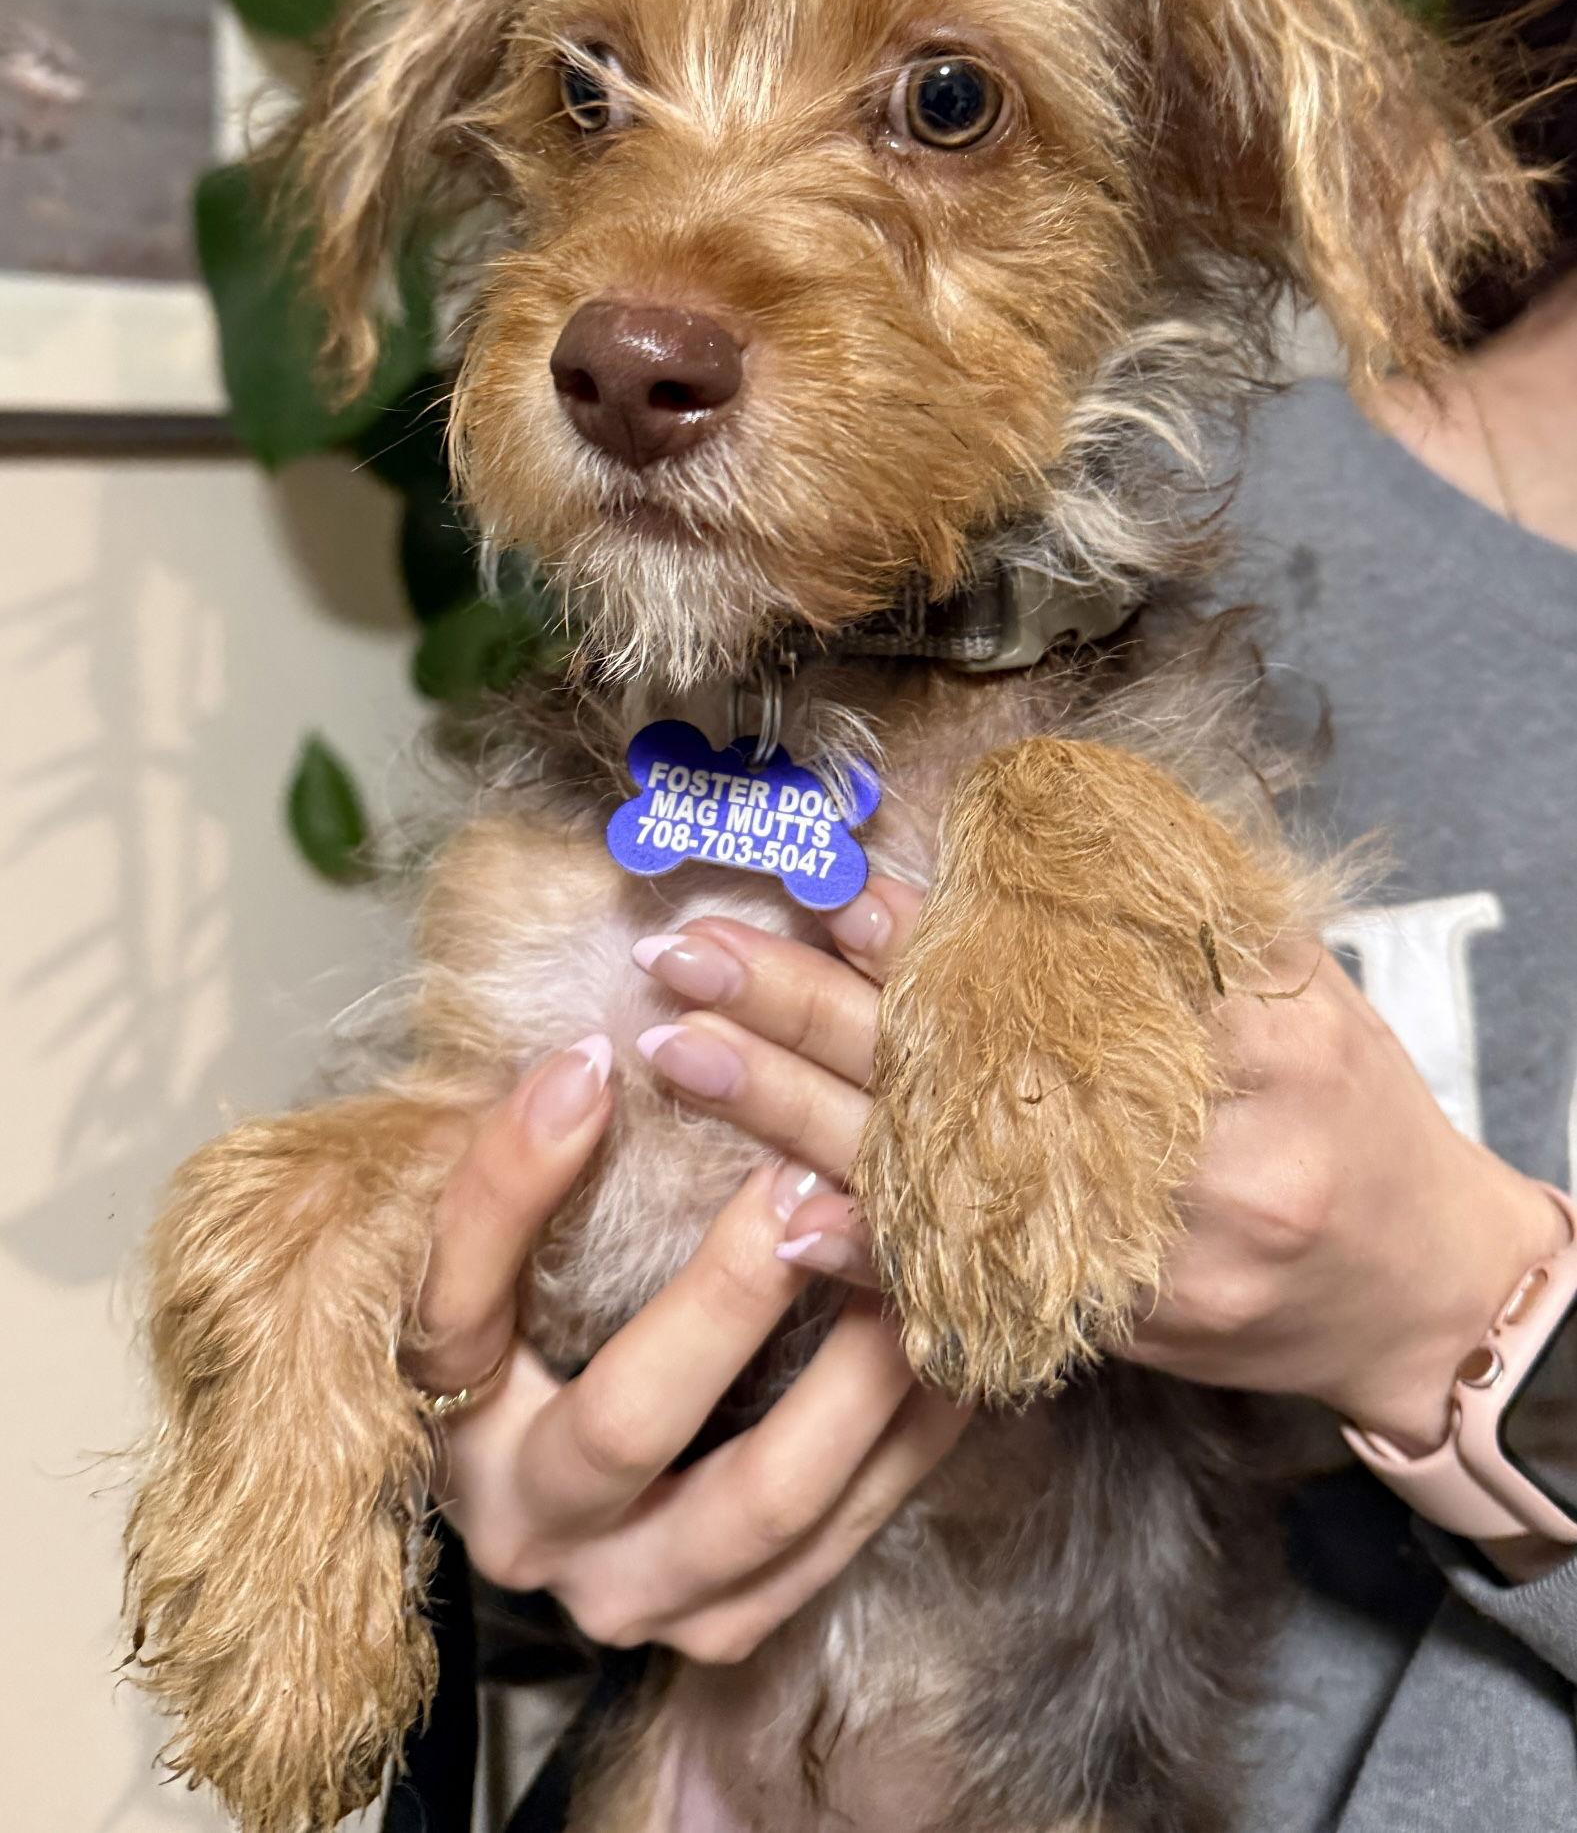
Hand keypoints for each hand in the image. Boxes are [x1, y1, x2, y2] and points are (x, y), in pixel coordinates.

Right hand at [404, 1033, 966, 1664]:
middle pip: (628, 1423)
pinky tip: (952, 1344)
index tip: (592, 1063)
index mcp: (448, 1415)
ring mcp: (636, 1591)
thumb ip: (524, 1165)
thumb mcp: (502, 1243)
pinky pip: (841, 1536)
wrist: (577, 1492)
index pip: (456, 1302)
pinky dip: (907, 1435)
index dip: (512, 1182)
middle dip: (727, 1295)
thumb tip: (592, 1059)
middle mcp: (529, 1525)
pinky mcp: (731, 1619)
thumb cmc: (537, 1320)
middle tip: (802, 1178)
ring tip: (906, 1261)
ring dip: (854, 1374)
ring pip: (766, 1499)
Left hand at [635, 896, 1564, 1457]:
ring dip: (801, 1112)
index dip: (932, 934)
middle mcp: (1195, 1144)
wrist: (1416, 1285)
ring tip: (686, 1050)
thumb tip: (1030, 821)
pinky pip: (975, 1286)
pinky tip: (777, 1216)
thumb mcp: (1297, 977)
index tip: (823, 889)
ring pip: (947, 1170)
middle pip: (969, 1063)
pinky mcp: (1113, 1323)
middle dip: (816, 1008)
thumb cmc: (1346, 1103)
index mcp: (1249, 1033)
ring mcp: (1149, 1247)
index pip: (1062, 970)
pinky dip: (874, 1253)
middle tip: (695, 952)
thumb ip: (1177, 906)